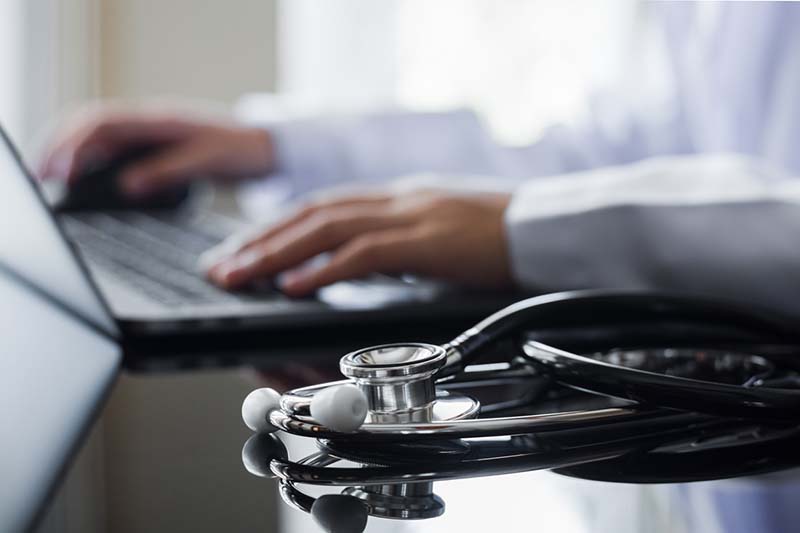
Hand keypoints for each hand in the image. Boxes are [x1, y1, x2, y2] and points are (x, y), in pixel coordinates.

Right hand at [39, 105, 273, 196]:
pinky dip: (92, 160)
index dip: (74, 145)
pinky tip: (83, 180)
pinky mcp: (154, 146)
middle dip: (60, 147)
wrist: (267, 146)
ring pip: (98, 136)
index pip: (101, 123)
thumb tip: (127, 185)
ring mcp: (150, 132)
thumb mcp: (208, 161)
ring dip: (72, 153)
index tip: (59, 172)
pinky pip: (113, 148)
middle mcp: (149, 121)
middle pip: (89, 125)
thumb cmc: (242, 149)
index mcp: (159, 120)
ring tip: (51, 180)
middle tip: (41, 177)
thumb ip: (169, 171)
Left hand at [203, 189, 513, 296]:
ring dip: (277, 253)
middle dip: (260, 240)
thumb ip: (399, 242)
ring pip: (325, 228)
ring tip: (239, 275)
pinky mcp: (427, 241)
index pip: (322, 207)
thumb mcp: (438, 232)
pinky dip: (325, 269)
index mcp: (396, 199)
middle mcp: (395, 200)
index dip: (277, 226)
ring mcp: (410, 216)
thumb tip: (358, 262)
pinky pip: (364, 254)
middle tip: (221, 266)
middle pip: (310, 213)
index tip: (244, 248)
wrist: (545, 229)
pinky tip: (295, 286)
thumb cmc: (498, 237)